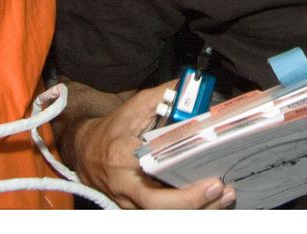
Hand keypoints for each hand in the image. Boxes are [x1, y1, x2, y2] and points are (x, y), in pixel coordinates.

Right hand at [71, 83, 234, 208]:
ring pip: (163, 217)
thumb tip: (195, 89)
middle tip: (222, 192)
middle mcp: (125, 188)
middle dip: (196, 206)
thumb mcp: (136, 106)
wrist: (84, 149)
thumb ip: (166, 96)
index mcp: (123, 161)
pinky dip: (186, 210)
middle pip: (163, 211)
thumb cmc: (112, 128)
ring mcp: (128, 203)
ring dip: (196, 211)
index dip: (186, 195)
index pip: (155, 188)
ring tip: (223, 197)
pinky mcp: (133, 208)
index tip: (212, 183)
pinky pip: (162, 215)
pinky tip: (208, 200)